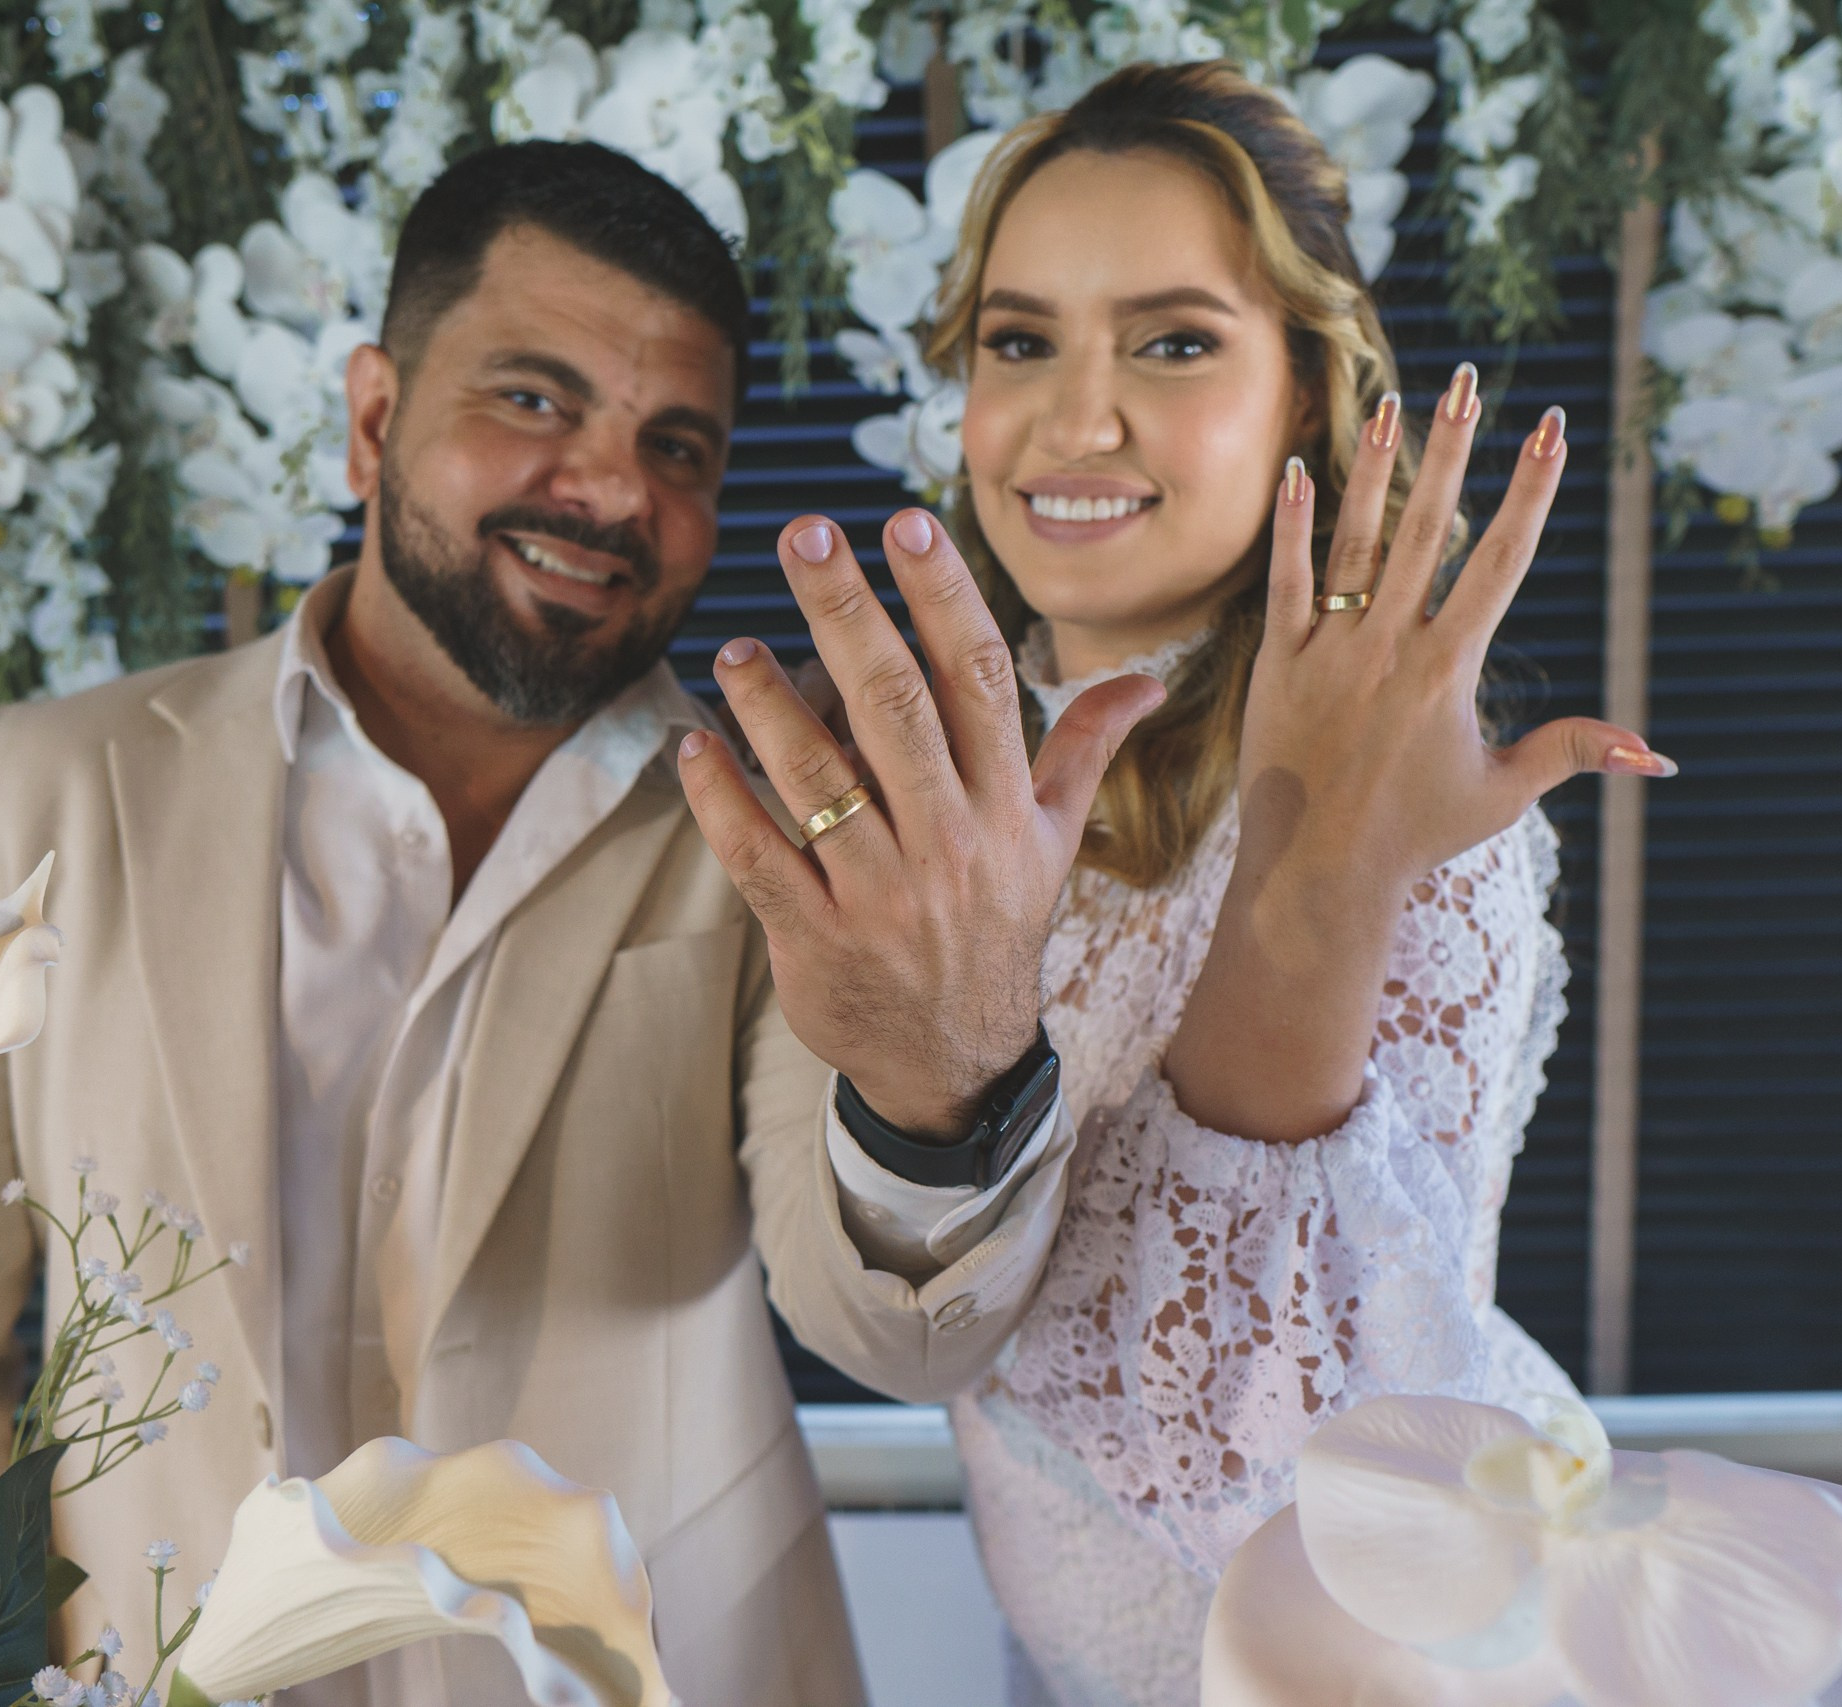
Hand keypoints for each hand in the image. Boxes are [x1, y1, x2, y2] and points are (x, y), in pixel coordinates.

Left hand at [678, 508, 1163, 1138]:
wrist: (957, 1063)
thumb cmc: (999, 928)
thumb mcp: (1051, 842)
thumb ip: (1085, 750)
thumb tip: (1147, 680)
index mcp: (1004, 807)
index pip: (979, 680)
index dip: (945, 597)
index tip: (907, 523)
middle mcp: (948, 843)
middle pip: (895, 707)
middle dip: (847, 614)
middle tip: (803, 536)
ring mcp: (879, 894)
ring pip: (818, 779)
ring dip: (768, 704)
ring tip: (735, 648)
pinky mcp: (815, 938)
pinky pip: (758, 856)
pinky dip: (721, 799)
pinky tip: (694, 746)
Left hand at [1165, 370, 1673, 1142]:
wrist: (1319, 872)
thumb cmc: (1416, 834)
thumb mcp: (1503, 790)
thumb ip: (1573, 751)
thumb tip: (1658, 755)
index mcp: (1449, 667)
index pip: (1500, 559)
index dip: (1531, 491)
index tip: (1554, 430)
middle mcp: (1391, 647)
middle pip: (1430, 528)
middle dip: (1456, 450)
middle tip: (1471, 380)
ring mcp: (1330, 651)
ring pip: (1357, 541)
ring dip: (1379, 468)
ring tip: (1397, 400)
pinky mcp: (1277, 663)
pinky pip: (1284, 581)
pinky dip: (1292, 525)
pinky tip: (1302, 467)